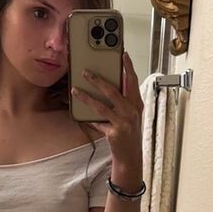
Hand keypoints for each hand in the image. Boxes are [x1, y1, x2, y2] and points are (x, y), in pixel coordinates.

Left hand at [71, 50, 142, 166]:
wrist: (130, 157)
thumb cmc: (129, 133)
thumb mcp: (130, 114)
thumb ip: (124, 100)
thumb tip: (110, 84)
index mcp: (137, 104)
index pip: (133, 81)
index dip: (128, 67)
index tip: (123, 55)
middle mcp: (131, 112)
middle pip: (113, 91)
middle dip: (98, 80)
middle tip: (86, 72)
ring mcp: (123, 123)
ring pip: (101, 106)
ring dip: (86, 97)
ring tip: (75, 90)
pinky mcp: (114, 133)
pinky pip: (97, 122)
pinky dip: (89, 118)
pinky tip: (80, 114)